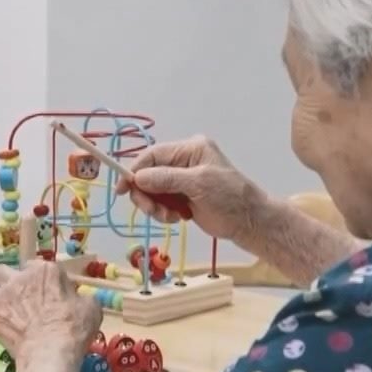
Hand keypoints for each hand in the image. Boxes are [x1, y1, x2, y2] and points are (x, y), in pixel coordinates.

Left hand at [0, 261, 100, 371]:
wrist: (50, 352)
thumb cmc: (73, 330)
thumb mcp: (91, 308)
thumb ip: (80, 296)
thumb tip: (74, 298)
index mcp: (46, 271)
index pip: (36, 267)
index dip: (39, 281)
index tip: (43, 294)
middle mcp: (19, 276)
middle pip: (5, 271)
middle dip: (9, 282)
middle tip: (18, 300)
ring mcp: (0, 293)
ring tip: (6, 316)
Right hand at [118, 134, 266, 241]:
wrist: (249, 221)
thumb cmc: (230, 197)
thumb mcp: (199, 183)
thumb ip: (167, 179)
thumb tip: (137, 177)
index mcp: (190, 150)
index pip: (153, 155)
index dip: (135, 170)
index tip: (122, 189)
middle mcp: (184, 162)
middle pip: (149, 174)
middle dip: (146, 193)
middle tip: (151, 210)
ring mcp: (182, 181)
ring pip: (152, 190)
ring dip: (155, 206)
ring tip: (169, 216)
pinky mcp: (182, 198)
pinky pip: (160, 202)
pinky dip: (162, 212)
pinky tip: (176, 218)